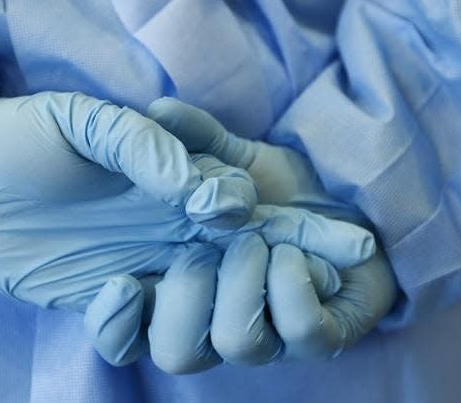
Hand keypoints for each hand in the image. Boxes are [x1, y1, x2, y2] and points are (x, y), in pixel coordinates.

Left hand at [0, 92, 258, 311]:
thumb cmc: (26, 136)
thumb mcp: (85, 121)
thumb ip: (143, 145)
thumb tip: (200, 192)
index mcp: (180, 184)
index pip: (249, 210)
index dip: (253, 221)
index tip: (217, 215)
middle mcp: (171, 234)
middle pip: (241, 282)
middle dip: (237, 287)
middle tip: (190, 259)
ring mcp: (139, 272)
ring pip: (198, 328)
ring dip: (189, 315)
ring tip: (144, 279)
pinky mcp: (99, 305)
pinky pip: (134, 342)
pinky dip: (128, 329)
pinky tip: (108, 291)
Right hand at [144, 98, 396, 364]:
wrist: (346, 198)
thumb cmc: (274, 183)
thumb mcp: (227, 154)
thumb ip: (193, 136)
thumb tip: (159, 110)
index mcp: (175, 288)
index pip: (126, 333)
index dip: (114, 321)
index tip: (123, 281)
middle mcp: (218, 319)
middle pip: (177, 351)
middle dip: (188, 300)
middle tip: (201, 250)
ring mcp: (269, 330)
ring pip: (238, 344)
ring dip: (245, 287)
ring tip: (257, 243)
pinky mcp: (321, 331)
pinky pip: (302, 332)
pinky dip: (296, 290)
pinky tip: (291, 254)